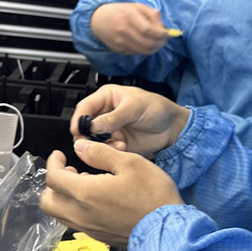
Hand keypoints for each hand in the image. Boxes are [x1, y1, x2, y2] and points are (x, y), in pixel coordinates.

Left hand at [41, 144, 183, 247]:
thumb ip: (100, 153)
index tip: (59, 156)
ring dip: (64, 197)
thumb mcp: (130, 163)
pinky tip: (97, 199)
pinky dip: (77, 209)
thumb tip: (81, 147)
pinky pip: (76, 223)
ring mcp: (90, 228)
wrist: (168, 228)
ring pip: (60, 215)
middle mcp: (82, 214)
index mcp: (86, 193)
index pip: (53, 178)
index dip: (53, 163)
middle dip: (52, 184)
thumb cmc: (153, 196)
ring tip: (84, 183)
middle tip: (67, 171)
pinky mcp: (99, 236)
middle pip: (47, 202)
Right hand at [70, 84, 189, 157]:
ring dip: (100, 145)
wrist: (172, 128)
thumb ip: (113, 117)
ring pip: (92, 141)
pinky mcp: (116, 144)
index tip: (79, 130)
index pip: (84, 107)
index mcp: (106, 98)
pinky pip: (104, 151)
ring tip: (117, 144)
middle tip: (94, 141)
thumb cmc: (157, 108)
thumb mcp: (135, 108)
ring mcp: (109, 131)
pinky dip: (110, 152)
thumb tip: (93, 126)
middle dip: (87, 135)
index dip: (79, 119)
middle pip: (84, 126)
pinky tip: (122, 148)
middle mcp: (104, 114)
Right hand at [90, 2, 168, 54]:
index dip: (161, 34)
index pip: (149, 30)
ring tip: (157, 43)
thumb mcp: (137, 6)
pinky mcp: (118, 50)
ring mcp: (120, 42)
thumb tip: (162, 27)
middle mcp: (124, 30)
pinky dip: (144, 50)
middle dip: (160, 43)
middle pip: (148, 43)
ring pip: (144, 51)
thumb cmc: (120, 11)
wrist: (98, 20)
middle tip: (164, 40)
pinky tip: (144, 44)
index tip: (167, 33)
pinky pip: (136, 53)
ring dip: (154, 49)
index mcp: (129, 16)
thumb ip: (152, 14)